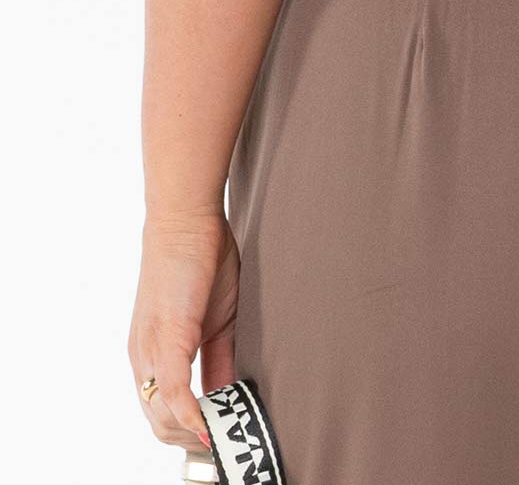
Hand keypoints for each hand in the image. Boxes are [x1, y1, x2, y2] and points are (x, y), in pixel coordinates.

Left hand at [127, 209, 239, 451]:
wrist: (186, 218)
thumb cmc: (202, 260)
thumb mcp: (216, 319)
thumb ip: (219, 357)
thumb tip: (230, 392)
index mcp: (153, 354)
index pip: (164, 412)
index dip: (190, 432)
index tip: (221, 439)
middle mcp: (143, 359)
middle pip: (158, 425)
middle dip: (192, 441)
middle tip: (227, 444)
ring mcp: (150, 352)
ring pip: (161, 418)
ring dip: (194, 434)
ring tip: (226, 437)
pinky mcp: (166, 339)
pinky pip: (174, 393)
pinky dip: (192, 417)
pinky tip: (211, 426)